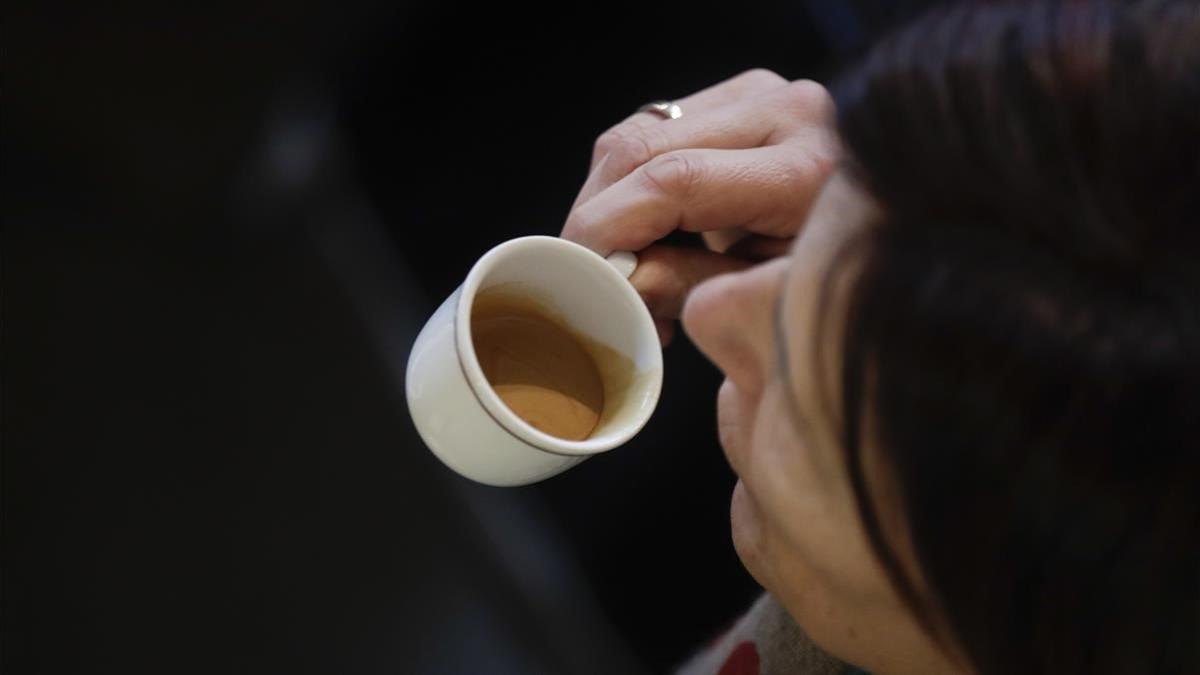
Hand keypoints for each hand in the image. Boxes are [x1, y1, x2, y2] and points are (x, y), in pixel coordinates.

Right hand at [560, 69, 836, 343]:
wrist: (891, 241)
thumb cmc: (837, 280)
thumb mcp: (772, 295)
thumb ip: (692, 285)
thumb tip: (619, 284)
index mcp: (807, 167)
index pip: (675, 181)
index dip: (609, 228)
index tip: (576, 274)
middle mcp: (786, 110)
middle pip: (642, 148)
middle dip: (594, 216)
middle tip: (581, 278)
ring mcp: (761, 94)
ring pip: (637, 135)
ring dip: (606, 202)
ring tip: (620, 268)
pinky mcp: (741, 98)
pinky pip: (655, 132)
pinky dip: (630, 186)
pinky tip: (641, 236)